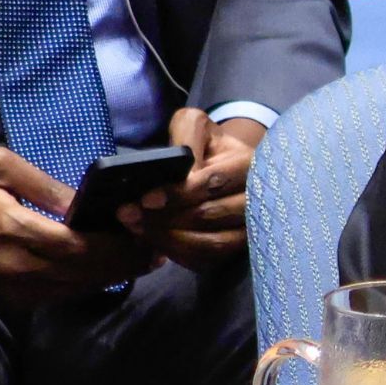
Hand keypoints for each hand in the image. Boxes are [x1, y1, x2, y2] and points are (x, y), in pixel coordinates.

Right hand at [0, 148, 152, 305]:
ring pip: (71, 288)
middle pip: (83, 272)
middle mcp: (12, 264)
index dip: (118, 247)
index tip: (146, 237)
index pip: (80, 247)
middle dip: (123, 264)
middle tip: (154, 254)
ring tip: (139, 263)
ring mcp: (7, 284)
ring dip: (109, 278)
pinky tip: (102, 273)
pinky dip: (82, 285)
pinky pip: (53, 295)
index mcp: (13, 229)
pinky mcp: (5, 294)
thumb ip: (44, 186)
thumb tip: (84, 203)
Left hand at [119, 110, 259, 270]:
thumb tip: (176, 169)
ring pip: (212, 243)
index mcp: (249, 165)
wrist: (227, 165)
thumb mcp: (194, 126)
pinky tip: (156, 244)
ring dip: (170, 240)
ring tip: (138, 230)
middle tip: (128, 216)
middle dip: (165, 219)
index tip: (146, 199)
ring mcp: (250, 226)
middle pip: (210, 216)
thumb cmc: (207, 144)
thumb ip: (184, 138)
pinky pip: (210, 258)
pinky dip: (180, 254)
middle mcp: (256, 199)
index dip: (178, 194)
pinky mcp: (238, 246)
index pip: (213, 183)